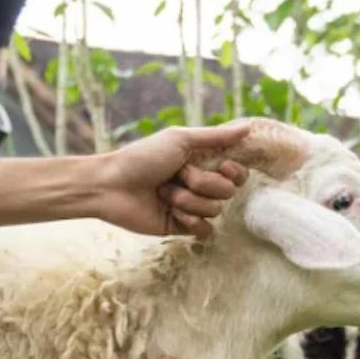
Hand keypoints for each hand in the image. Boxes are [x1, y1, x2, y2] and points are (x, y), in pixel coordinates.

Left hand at [96, 125, 252, 237]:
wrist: (111, 186)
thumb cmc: (142, 157)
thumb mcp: (180, 140)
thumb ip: (215, 136)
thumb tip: (248, 128)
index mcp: (202, 162)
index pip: (237, 172)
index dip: (234, 172)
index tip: (221, 165)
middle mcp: (199, 184)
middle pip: (228, 191)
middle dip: (203, 183)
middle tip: (178, 175)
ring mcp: (191, 206)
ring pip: (215, 211)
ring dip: (188, 200)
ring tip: (163, 193)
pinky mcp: (181, 227)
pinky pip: (205, 230)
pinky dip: (190, 221)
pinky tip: (171, 212)